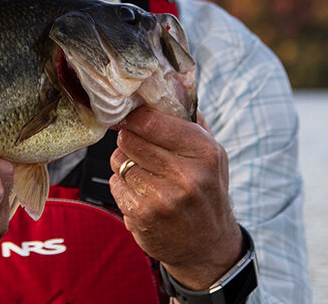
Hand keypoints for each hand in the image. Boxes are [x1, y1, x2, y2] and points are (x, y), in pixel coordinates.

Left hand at [109, 107, 244, 290]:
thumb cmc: (206, 191)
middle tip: (140, 149)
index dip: (134, 117)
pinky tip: (141, 194)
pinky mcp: (144, 217)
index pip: (152, 121)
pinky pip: (116, 184)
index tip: (130, 117)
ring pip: (120, 161)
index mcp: (205, 152)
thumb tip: (174, 81)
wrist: (207, 245)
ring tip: (146, 174)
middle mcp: (186, 175)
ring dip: (125, 165)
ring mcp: (164, 199)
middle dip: (129, 141)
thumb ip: (191, 120)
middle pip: (131, 139)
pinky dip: (122, 186)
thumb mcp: (212, 154)